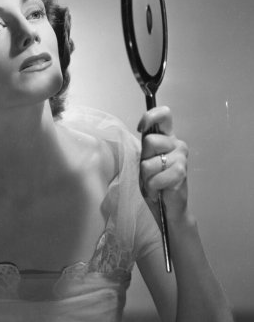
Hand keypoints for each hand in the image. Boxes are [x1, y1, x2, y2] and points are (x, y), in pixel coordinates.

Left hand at [137, 106, 188, 221]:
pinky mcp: (181, 173)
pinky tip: (159, 190)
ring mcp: (181, 157)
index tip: (141, 128)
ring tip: (154, 183)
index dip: (151, 117)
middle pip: (150, 141)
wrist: (167, 207)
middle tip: (149, 171)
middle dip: (143, 159)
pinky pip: (157, 178)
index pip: (164, 114)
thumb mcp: (145, 160)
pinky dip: (153, 187)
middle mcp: (176, 144)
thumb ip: (145, 146)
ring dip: (146, 177)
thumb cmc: (154, 183)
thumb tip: (142, 130)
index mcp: (167, 138)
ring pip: (149, 163)